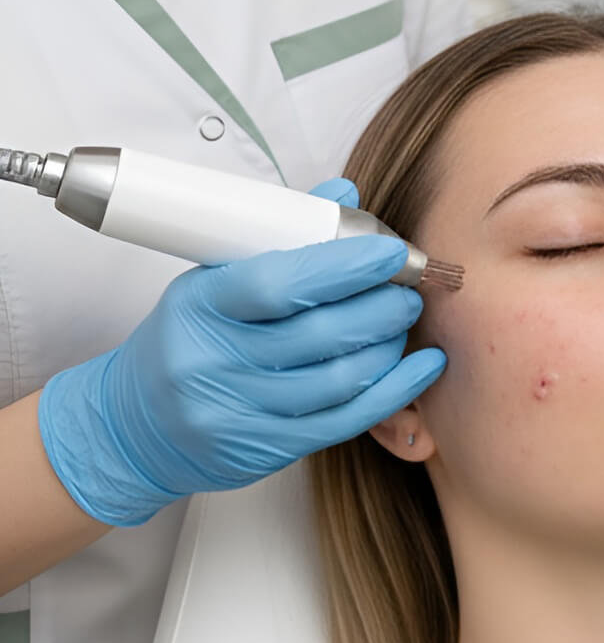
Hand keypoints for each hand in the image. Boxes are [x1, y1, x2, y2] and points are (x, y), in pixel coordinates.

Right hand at [38, 178, 445, 525]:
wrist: (139, 426)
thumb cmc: (189, 340)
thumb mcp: (212, 282)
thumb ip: (279, 241)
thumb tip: (342, 196)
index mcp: (200, 306)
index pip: (278, 283)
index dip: (345, 266)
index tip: (391, 252)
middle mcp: (216, 361)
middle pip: (320, 333)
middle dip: (380, 306)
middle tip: (408, 288)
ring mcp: (241, 409)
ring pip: (340, 378)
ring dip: (389, 344)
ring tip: (405, 319)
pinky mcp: (268, 447)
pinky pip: (347, 419)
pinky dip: (396, 389)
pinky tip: (424, 365)